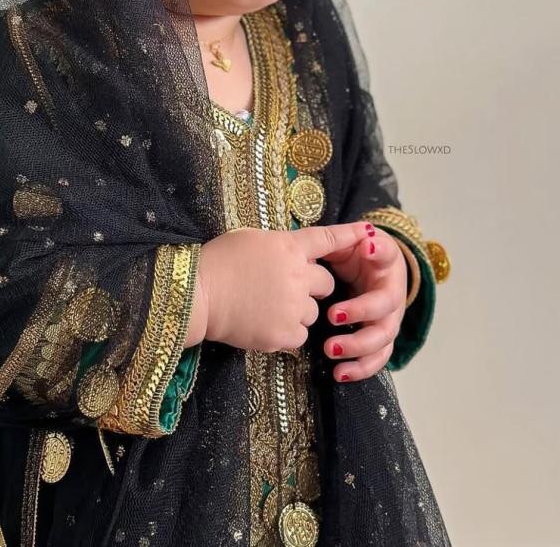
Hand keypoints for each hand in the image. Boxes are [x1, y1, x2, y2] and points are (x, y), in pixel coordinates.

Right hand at [184, 222, 375, 351]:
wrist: (198, 295)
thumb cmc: (217, 262)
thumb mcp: (250, 239)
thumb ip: (279, 246)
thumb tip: (293, 253)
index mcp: (288, 247)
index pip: (326, 239)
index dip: (349, 235)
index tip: (368, 230)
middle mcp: (297, 275)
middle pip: (325, 282)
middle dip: (311, 286)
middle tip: (282, 288)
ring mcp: (293, 306)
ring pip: (313, 312)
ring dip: (297, 311)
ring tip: (265, 306)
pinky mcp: (284, 334)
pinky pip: (300, 335)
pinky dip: (286, 332)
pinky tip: (262, 322)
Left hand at [321, 223, 407, 381]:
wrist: (369, 267)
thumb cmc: (359, 251)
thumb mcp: (356, 238)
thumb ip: (354, 236)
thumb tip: (365, 237)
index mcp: (387, 264)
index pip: (387, 257)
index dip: (378, 254)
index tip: (365, 249)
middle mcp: (393, 295)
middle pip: (386, 310)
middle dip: (361, 314)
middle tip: (333, 315)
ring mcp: (389, 320)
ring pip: (382, 340)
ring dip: (359, 348)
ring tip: (331, 349)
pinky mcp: (380, 339)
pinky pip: (376, 359)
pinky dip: (360, 369)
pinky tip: (340, 374)